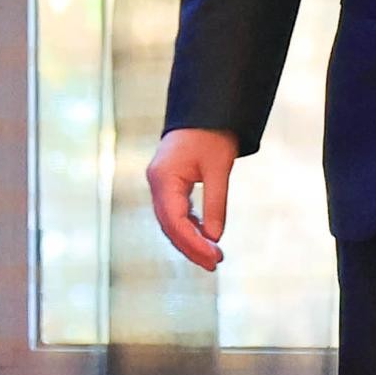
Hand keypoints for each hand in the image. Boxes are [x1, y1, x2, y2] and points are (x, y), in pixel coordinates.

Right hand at [147, 127, 239, 271]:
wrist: (205, 110)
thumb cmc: (212, 135)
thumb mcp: (219, 168)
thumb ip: (215, 202)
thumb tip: (214, 237)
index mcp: (164, 177)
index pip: (175, 220)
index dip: (193, 242)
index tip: (214, 257)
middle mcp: (156, 183)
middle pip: (169, 225)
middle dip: (191, 247)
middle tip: (214, 263)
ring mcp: (159, 184)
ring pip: (170, 222)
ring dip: (189, 240)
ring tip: (212, 257)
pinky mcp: (167, 184)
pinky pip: (174, 213)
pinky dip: (188, 227)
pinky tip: (204, 238)